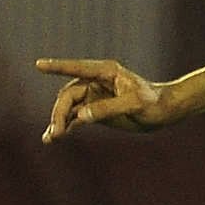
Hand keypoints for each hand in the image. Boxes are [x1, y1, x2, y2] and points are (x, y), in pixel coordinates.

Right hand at [36, 58, 169, 140]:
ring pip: (68, 108)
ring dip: (58, 122)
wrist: (164, 112)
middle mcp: (95, 82)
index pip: (77, 68)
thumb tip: (80, 116)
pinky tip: (53, 138)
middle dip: (59, 113)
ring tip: (50, 139)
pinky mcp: (93, 110)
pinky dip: (65, 127)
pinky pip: (74, 118)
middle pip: (68, 95)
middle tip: (56, 132)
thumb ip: (108, 108)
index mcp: (106, 72)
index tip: (39, 65)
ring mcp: (93, 96)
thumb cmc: (154, 103)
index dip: (58, 67)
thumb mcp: (135, 105)